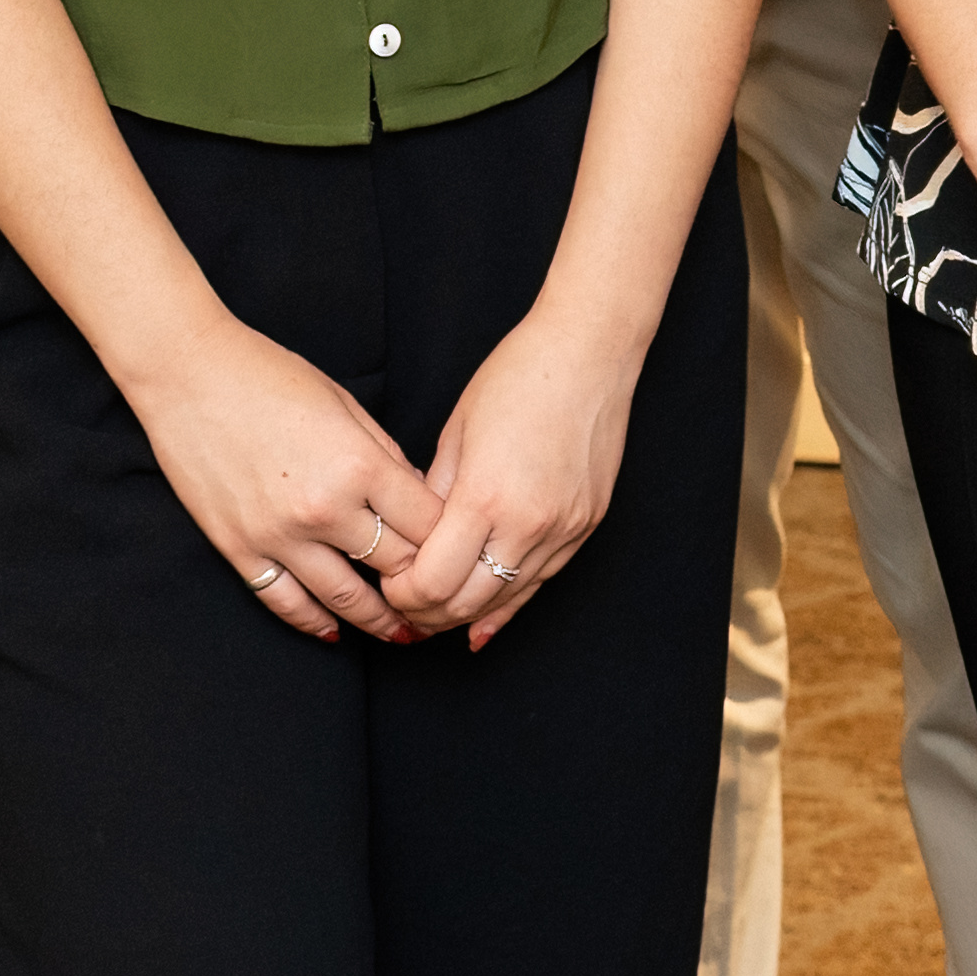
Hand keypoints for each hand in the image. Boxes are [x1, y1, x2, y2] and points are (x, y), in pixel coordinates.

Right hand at [120, 312, 440, 638]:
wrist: (186, 373)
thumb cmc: (268, 375)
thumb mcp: (344, 403)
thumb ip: (385, 455)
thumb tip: (417, 497)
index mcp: (358, 465)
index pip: (427, 524)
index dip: (449, 540)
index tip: (457, 551)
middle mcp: (324, 508)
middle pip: (395, 566)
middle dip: (423, 585)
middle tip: (441, 603)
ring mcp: (279, 534)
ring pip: (345, 598)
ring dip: (377, 621)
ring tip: (400, 633)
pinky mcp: (239, 548)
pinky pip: (285, 601)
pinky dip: (314, 622)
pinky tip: (334, 631)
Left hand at [387, 309, 647, 648]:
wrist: (589, 352)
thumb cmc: (517, 378)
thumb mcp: (456, 434)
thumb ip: (434, 495)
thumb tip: (415, 540)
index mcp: (486, 496)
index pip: (432, 581)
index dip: (401, 593)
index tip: (387, 583)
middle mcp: (529, 523)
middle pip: (466, 604)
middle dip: (427, 613)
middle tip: (403, 606)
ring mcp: (564, 529)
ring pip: (505, 601)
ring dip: (465, 614)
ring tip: (435, 612)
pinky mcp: (585, 527)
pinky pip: (539, 584)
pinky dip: (506, 606)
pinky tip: (481, 624)